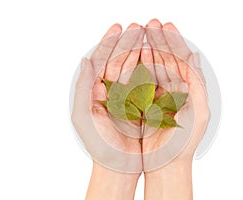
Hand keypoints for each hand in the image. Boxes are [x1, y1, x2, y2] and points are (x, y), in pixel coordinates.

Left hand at [71, 23, 143, 198]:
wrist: (118, 165)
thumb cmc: (99, 144)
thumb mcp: (84, 115)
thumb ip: (83, 87)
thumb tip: (85, 60)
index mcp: (97, 90)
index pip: (103, 60)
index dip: (109, 42)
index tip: (117, 27)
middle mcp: (113, 90)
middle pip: (121, 60)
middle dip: (129, 42)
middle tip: (138, 26)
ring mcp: (129, 96)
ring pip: (137, 69)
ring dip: (142, 52)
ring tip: (149, 36)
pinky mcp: (143, 105)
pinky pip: (149, 84)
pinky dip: (154, 70)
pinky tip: (158, 58)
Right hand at [141, 19, 209, 198]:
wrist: (166, 163)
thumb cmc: (184, 142)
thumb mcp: (198, 111)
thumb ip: (198, 83)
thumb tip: (196, 57)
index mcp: (187, 89)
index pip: (180, 60)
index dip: (174, 42)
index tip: (168, 26)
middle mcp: (172, 89)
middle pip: (165, 59)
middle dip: (160, 40)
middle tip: (153, 22)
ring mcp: (156, 94)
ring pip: (152, 67)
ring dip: (148, 49)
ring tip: (143, 31)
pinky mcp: (142, 103)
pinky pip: (140, 81)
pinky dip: (138, 66)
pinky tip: (136, 52)